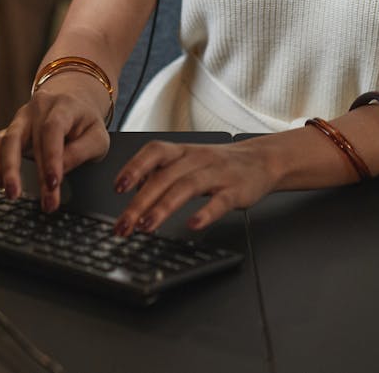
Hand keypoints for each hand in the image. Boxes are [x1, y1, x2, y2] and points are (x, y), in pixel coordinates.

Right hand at [0, 76, 110, 212]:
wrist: (76, 100)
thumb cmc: (86, 122)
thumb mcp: (98, 137)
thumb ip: (81, 152)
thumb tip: (59, 171)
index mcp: (64, 105)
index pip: (53, 129)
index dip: (52, 157)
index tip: (53, 183)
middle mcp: (39, 107)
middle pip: (30, 139)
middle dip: (36, 174)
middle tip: (45, 202)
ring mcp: (22, 117)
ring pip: (7, 139)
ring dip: (7, 169)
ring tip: (12, 193)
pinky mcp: (12, 128)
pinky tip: (1, 181)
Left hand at [111, 138, 278, 235]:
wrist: (261, 159)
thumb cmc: (218, 163)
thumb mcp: (187, 161)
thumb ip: (161, 171)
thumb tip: (133, 187)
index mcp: (182, 151)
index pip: (154, 152)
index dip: (134, 167)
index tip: (117, 188)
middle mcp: (196, 159)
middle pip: (164, 177)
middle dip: (140, 202)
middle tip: (123, 225)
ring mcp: (216, 173)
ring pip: (186, 187)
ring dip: (163, 208)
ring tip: (147, 227)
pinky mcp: (236, 190)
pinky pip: (220, 201)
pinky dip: (205, 213)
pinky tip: (193, 225)